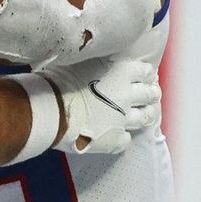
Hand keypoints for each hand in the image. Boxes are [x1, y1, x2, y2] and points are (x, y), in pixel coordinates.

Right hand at [42, 58, 160, 154]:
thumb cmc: (57, 81)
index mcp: (121, 72)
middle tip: (148, 95)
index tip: (141, 75)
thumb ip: (95, 64)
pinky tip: (115, 134)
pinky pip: (126, 139)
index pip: (144, 71)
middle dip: (150, 94)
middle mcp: (127, 95)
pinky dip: (122, 136)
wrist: (49, 109)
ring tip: (140, 115)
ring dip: (144, 115)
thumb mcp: (78, 62)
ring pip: (144, 118)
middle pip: (150, 94)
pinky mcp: (115, 140)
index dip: (144, 73)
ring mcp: (124, 119)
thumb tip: (96, 61)